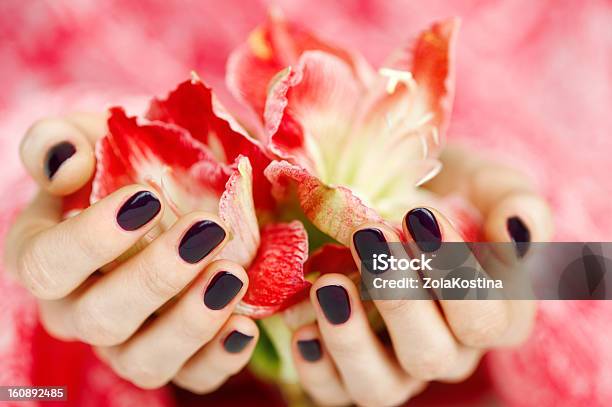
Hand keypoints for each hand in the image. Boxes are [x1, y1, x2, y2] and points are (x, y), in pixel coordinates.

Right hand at [4, 114, 257, 391]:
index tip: (149, 196)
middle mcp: (77, 312)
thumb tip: (66, 163)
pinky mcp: (173, 357)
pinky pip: (191, 377)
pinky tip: (245, 326)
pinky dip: (218, 358)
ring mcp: (125, 342)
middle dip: (156, 276)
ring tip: (232, 276)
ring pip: (143, 360)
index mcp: (44, 258)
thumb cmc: (121, 167)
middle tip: (208, 230)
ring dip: (190, 323)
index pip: (48, 264)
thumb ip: (62, 141)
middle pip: (100, 318)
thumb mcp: (90, 139)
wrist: (167, 196)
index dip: (93, 237)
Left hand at [289, 146, 553, 405]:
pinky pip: (336, 393)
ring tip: (329, 286)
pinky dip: (318, 368)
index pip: (485, 319)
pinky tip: (303, 328)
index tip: (419, 216)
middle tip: (369, 238)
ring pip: (381, 388)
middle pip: (432, 356)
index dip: (454, 275)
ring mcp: (398, 367)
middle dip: (399, 299)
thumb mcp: (489, 186)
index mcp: (496, 318)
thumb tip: (519, 227)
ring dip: (352, 340)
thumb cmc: (453, 193)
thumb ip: (515, 204)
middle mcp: (449, 352)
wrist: (407, 194)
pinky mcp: (350, 370)